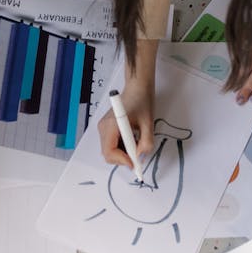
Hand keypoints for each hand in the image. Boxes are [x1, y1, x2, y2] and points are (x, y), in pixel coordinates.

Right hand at [99, 41, 157, 167]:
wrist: (137, 88)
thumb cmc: (142, 101)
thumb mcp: (148, 123)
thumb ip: (146, 142)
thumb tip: (140, 157)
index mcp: (112, 124)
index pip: (110, 151)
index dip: (122, 160)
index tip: (134, 164)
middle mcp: (103, 127)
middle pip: (108, 153)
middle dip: (122, 159)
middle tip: (137, 157)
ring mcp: (103, 127)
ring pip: (109, 150)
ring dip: (123, 153)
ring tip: (136, 144)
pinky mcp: (106, 128)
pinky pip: (111, 144)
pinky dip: (121, 147)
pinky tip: (132, 140)